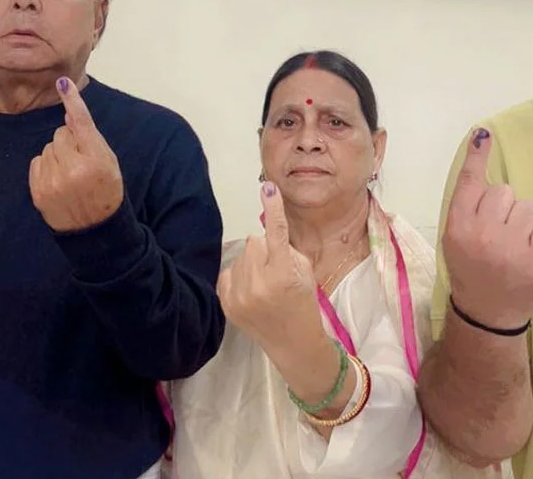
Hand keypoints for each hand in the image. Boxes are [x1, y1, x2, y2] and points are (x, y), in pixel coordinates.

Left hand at [29, 77, 123, 231]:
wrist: (95, 229)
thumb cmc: (106, 191)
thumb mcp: (110, 163)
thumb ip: (91, 139)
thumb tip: (69, 116)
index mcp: (96, 160)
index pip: (81, 123)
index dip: (72, 101)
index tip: (62, 82)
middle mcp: (73, 169)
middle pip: (61, 134)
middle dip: (69, 142)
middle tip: (81, 161)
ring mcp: (53, 181)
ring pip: (48, 147)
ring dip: (57, 155)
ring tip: (70, 175)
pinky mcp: (38, 191)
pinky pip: (37, 161)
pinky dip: (46, 167)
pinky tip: (58, 181)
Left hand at [217, 183, 324, 354]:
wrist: (293, 343)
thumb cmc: (304, 304)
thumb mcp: (306, 273)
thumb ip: (286, 250)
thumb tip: (267, 232)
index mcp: (284, 275)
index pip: (276, 233)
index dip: (273, 208)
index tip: (268, 188)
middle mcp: (259, 284)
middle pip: (255, 241)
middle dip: (266, 248)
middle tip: (277, 268)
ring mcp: (240, 296)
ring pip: (242, 255)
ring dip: (253, 262)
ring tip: (265, 283)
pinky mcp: (226, 303)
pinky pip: (229, 270)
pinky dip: (240, 275)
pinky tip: (252, 290)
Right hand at [441, 128, 532, 330]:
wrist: (488, 314)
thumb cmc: (472, 270)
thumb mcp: (456, 239)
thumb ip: (468, 207)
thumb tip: (484, 167)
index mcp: (458, 228)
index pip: (470, 183)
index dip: (478, 158)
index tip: (483, 134)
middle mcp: (482, 233)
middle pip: (504, 191)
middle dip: (505, 208)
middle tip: (499, 233)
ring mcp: (511, 247)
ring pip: (528, 207)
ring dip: (524, 223)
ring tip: (515, 246)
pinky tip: (530, 254)